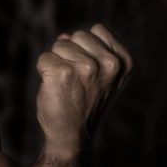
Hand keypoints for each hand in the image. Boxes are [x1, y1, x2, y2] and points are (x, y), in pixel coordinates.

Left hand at [35, 23, 133, 156]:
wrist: (72, 136)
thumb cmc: (83, 104)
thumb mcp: (99, 76)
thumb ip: (88, 51)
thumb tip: (64, 36)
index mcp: (123, 62)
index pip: (97, 30)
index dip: (86, 48)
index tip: (89, 73)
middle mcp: (109, 64)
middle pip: (77, 35)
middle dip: (70, 54)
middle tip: (75, 82)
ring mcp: (87, 68)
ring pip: (59, 45)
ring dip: (57, 62)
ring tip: (66, 86)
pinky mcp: (63, 74)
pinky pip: (44, 58)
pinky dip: (43, 71)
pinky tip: (54, 89)